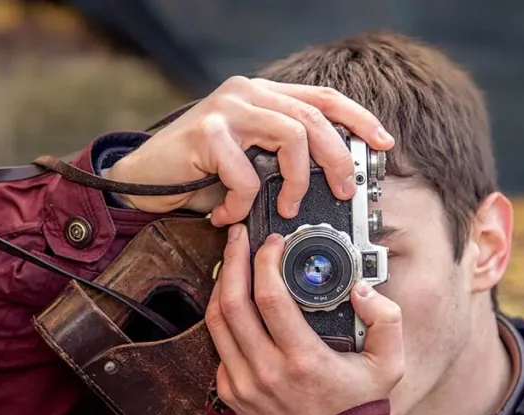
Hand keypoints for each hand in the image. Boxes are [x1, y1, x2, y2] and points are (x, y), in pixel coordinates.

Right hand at [107, 76, 394, 225]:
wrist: (139, 182)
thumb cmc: (197, 177)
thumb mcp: (250, 161)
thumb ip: (282, 158)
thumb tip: (334, 182)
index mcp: (264, 95)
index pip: (324, 97)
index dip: (359, 119)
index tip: (384, 144)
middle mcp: (248, 92)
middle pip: (316, 118)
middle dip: (338, 159)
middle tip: (342, 191)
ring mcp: (227, 108)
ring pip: (292, 137)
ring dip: (295, 182)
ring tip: (286, 208)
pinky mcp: (207, 132)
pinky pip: (247, 174)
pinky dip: (242, 203)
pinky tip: (226, 214)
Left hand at [205, 223, 404, 414]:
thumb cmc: (357, 407)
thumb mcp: (389, 365)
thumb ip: (386, 320)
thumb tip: (361, 289)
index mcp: (303, 360)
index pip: (269, 296)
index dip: (265, 260)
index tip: (273, 242)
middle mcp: (266, 372)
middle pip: (232, 302)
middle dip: (231, 260)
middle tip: (239, 237)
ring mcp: (244, 385)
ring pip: (216, 322)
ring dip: (220, 285)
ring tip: (231, 262)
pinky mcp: (231, 394)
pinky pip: (217, 347)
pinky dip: (222, 318)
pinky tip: (233, 301)